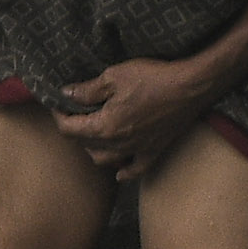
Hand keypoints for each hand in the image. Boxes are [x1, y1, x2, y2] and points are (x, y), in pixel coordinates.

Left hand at [53, 55, 221, 175]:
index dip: (59, 116)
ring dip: (93, 149)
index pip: (70, 130)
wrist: (191, 87)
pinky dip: (124, 171)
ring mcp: (138, 150)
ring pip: (105, 160)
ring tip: (91, 134)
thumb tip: (67, 94)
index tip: (56, 104)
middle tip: (73, 113)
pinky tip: (118, 170)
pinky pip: (135, 169)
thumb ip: (88, 90)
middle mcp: (119, 144)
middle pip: (85, 145)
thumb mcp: (114, 77)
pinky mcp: (155, 150)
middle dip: (74, 130)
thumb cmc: (152, 78)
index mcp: (105, 127)